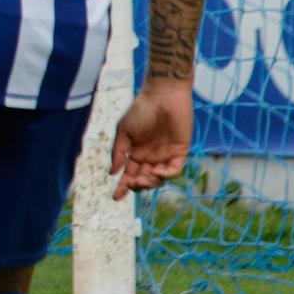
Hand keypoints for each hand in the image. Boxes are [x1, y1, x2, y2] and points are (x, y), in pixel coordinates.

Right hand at [110, 85, 192, 199]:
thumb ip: (118, 152)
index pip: (129, 174)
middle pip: (144, 180)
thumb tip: (112, 172)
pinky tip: (157, 171)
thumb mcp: (123, 131)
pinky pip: (174, 170)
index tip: (115, 197)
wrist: (163, 96)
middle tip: (132, 183)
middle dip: (137, 186)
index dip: (122, 186)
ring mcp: (166, 155)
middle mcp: (151, 157)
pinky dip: (165, 175)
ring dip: (150, 183)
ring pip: (158, 179)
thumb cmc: (141, 110)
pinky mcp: (180, 152)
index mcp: (136, 152)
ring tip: (143, 178)